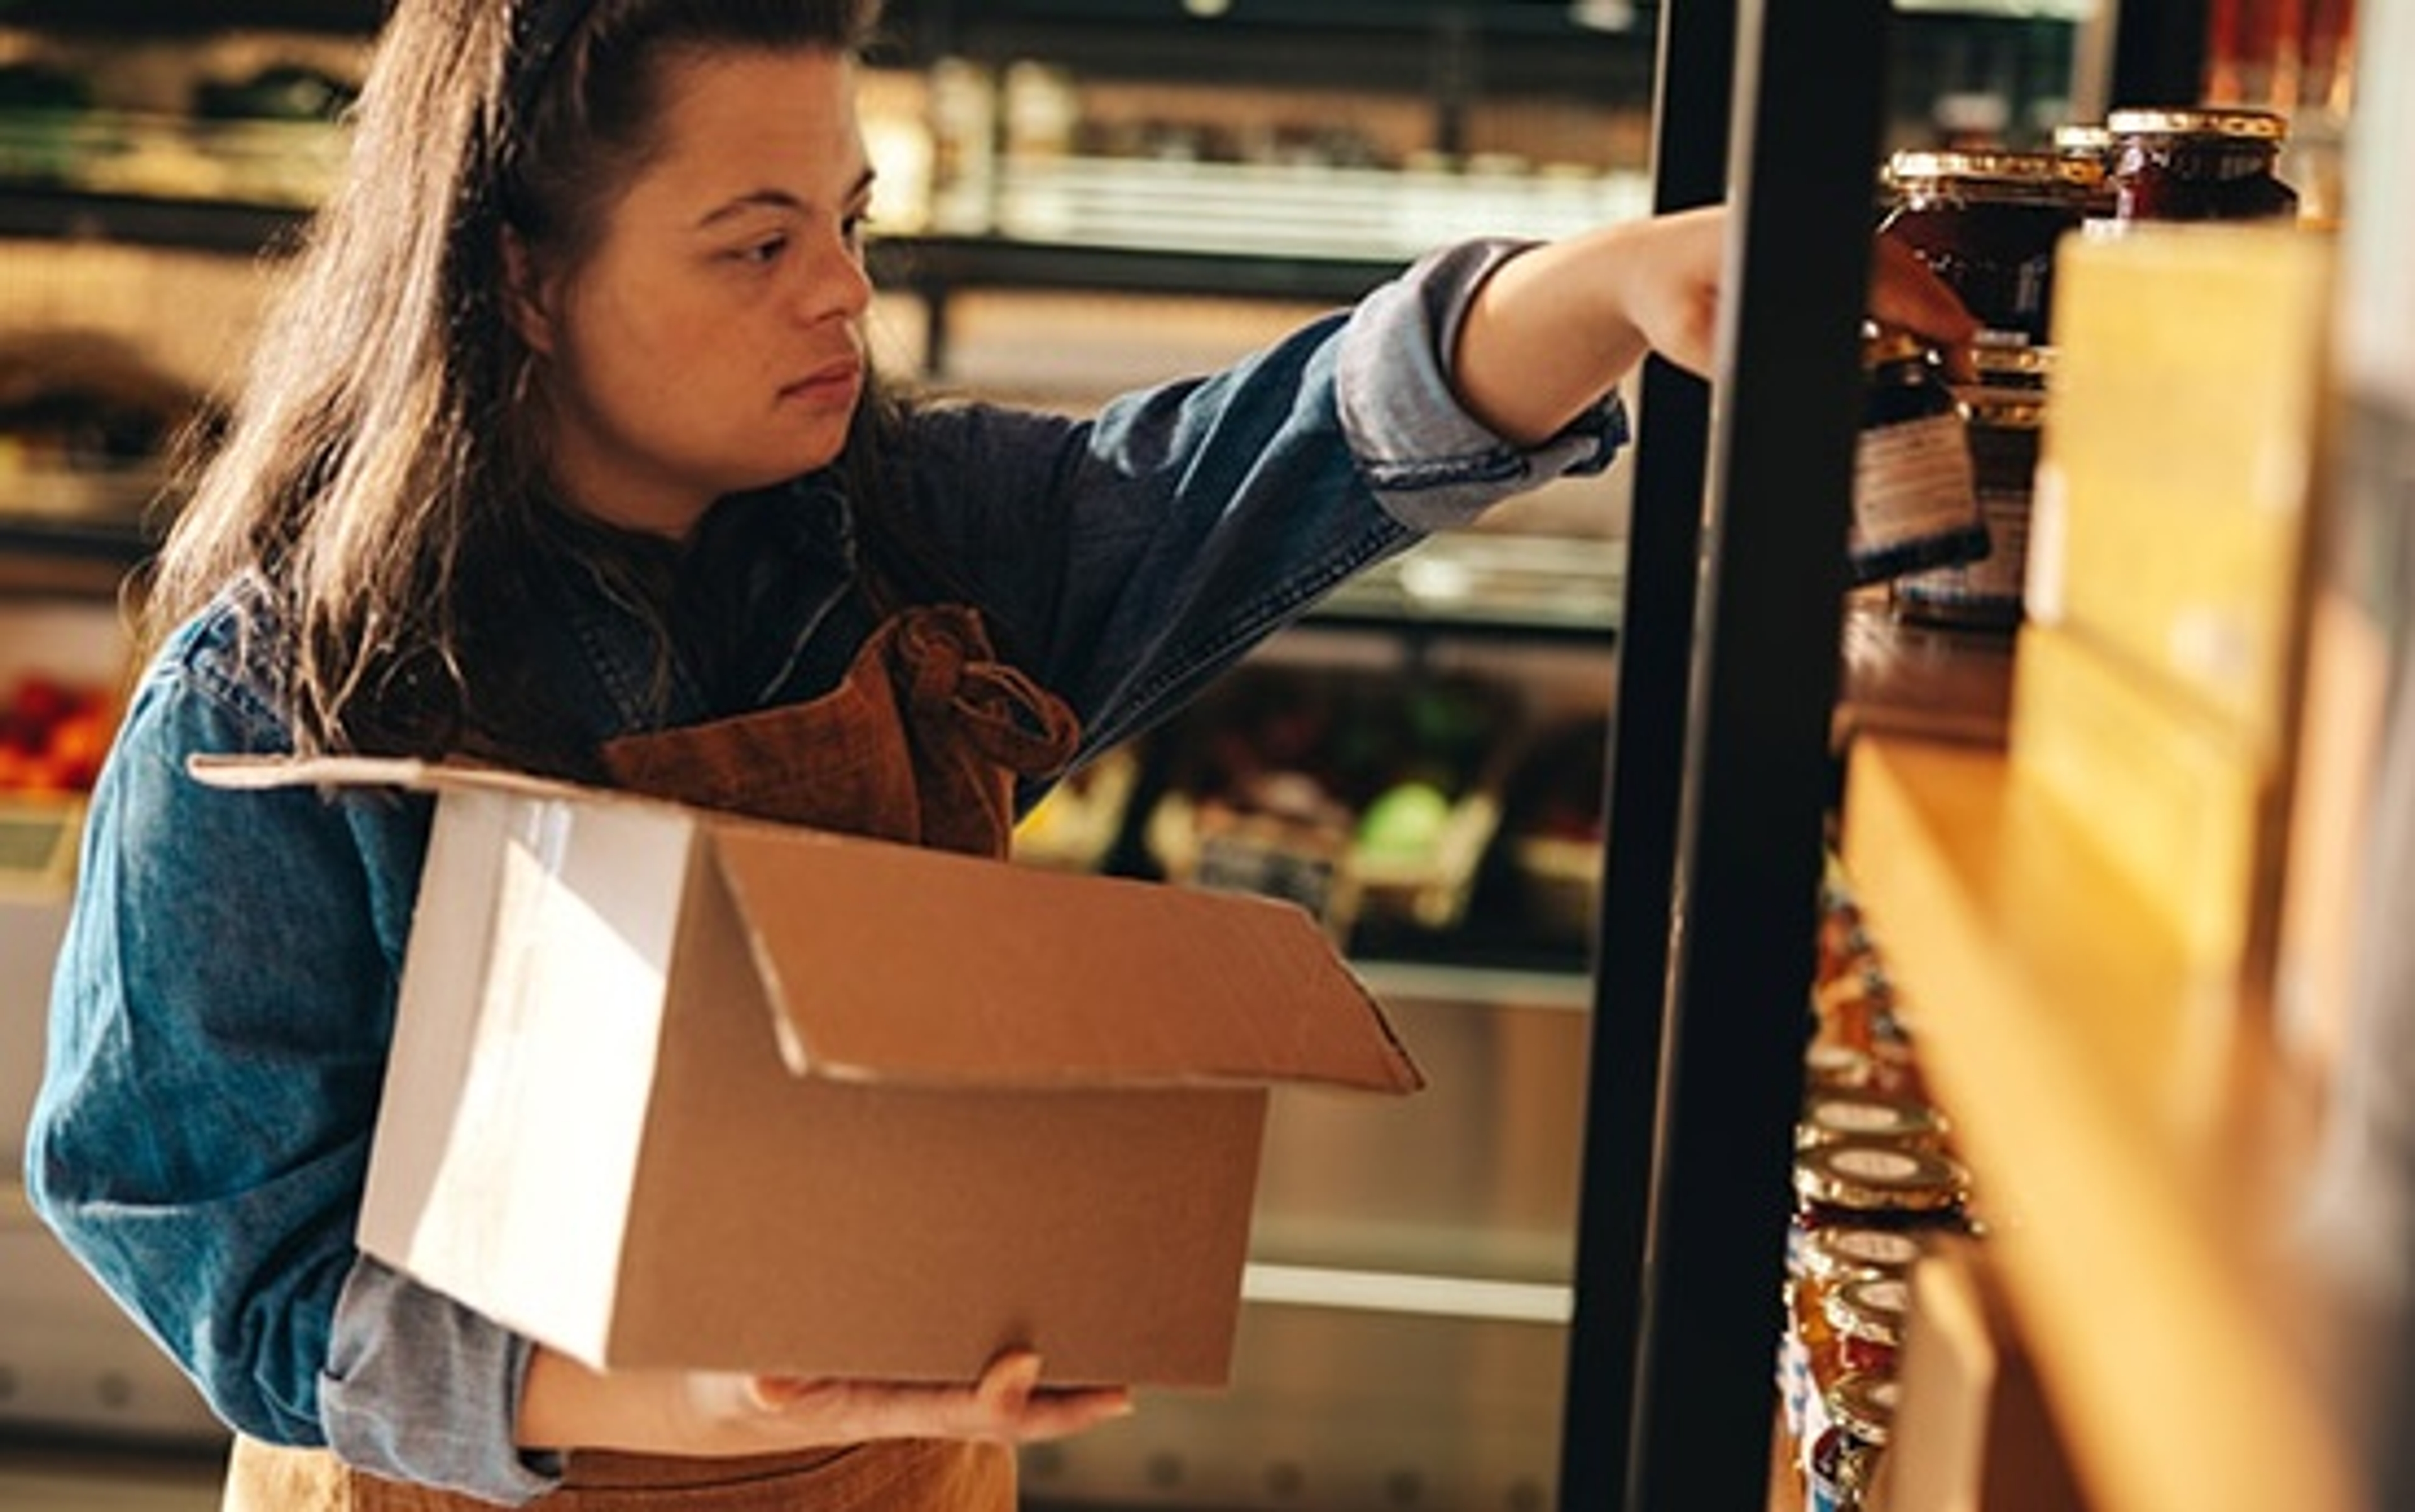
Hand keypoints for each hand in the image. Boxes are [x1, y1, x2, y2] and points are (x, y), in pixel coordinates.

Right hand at [520, 1344, 1133, 1457]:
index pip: (952, 1410)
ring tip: (1125, 1358)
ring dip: (1065, 1384)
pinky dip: (1035, 1352)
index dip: (996, 1397)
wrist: (743, 1387)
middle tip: (1118, 1391)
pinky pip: (989, 1360)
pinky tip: (1077, 1322)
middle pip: (1001, 1412)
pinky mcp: (928, 1356)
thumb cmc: (746, 1380)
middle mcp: (916, 1399)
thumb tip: (769, 1386)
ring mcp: (927, 1384)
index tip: (1023, 1363)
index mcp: (879, 1405)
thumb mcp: (744, 1382)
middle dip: (1060, 1408)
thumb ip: (762, 1383)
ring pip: (1007, 1392)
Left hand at [1452, 203, 1979, 443]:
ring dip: (1928, 307)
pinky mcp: (1817, 242)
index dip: (1922, 309)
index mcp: (1783, 241)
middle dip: (1939, 315)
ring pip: (1895, 265)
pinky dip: (1903, 298)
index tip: (1954, 339)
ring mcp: (1816, 230)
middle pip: (1899, 266)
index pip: (1874, 273)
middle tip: (1963, 363)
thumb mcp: (1689, 339)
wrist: (1644, 265)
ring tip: (1952, 353)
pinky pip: (1875, 268)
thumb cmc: (1664, 295)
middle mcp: (1807, 227)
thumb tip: (1781, 388)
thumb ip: (1728, 366)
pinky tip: (1915, 333)